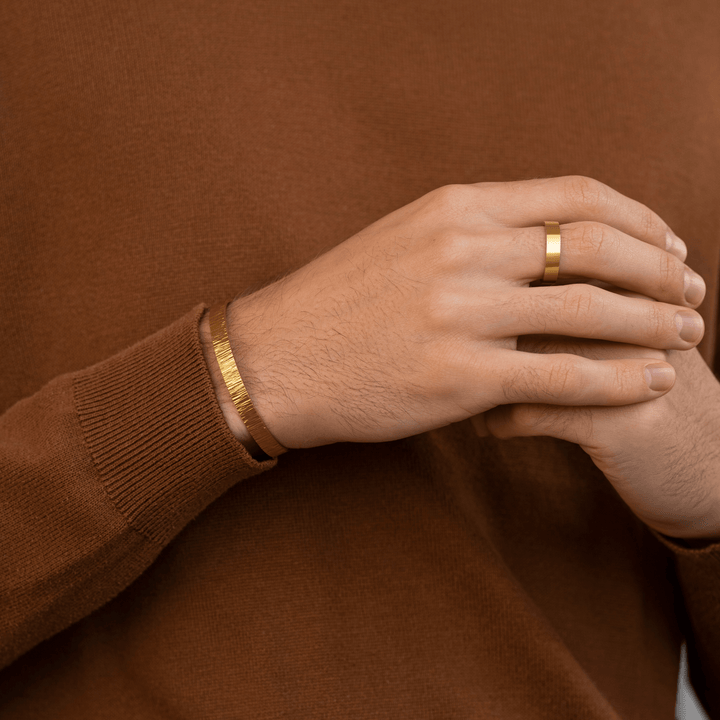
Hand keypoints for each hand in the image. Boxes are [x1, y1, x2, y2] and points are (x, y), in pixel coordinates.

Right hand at [210, 176, 704, 448]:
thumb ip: (471, 235)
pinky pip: (562, 376)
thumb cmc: (336, 303)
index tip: (667, 244)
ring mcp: (460, 314)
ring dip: (652, 323)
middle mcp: (461, 250)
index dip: (638, 218)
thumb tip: (537, 246)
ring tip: (685, 336)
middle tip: (692, 292)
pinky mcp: (458, 378)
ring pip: (590, 310)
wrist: (276, 358)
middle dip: (661, 270)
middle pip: (595, 247)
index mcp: (452, 208)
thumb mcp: (402, 241)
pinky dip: (618, 379)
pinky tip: (649, 383)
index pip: (572, 195)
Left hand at [476, 284, 719, 542]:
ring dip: (481, 379)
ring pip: (523, 352)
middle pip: (529, 301)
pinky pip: (531, 409)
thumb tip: (499, 287)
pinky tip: (489, 430)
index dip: (495, 291)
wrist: (716, 468)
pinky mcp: (618, 419)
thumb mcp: (628, 336)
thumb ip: (580, 302)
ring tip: (466, 394)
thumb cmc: (651, 393)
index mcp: (631, 284)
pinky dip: (499, 421)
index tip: (466, 320)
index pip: (547, 261)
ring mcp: (628, 363)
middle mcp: (632, 313)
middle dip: (479, 332)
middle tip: (450, 352)